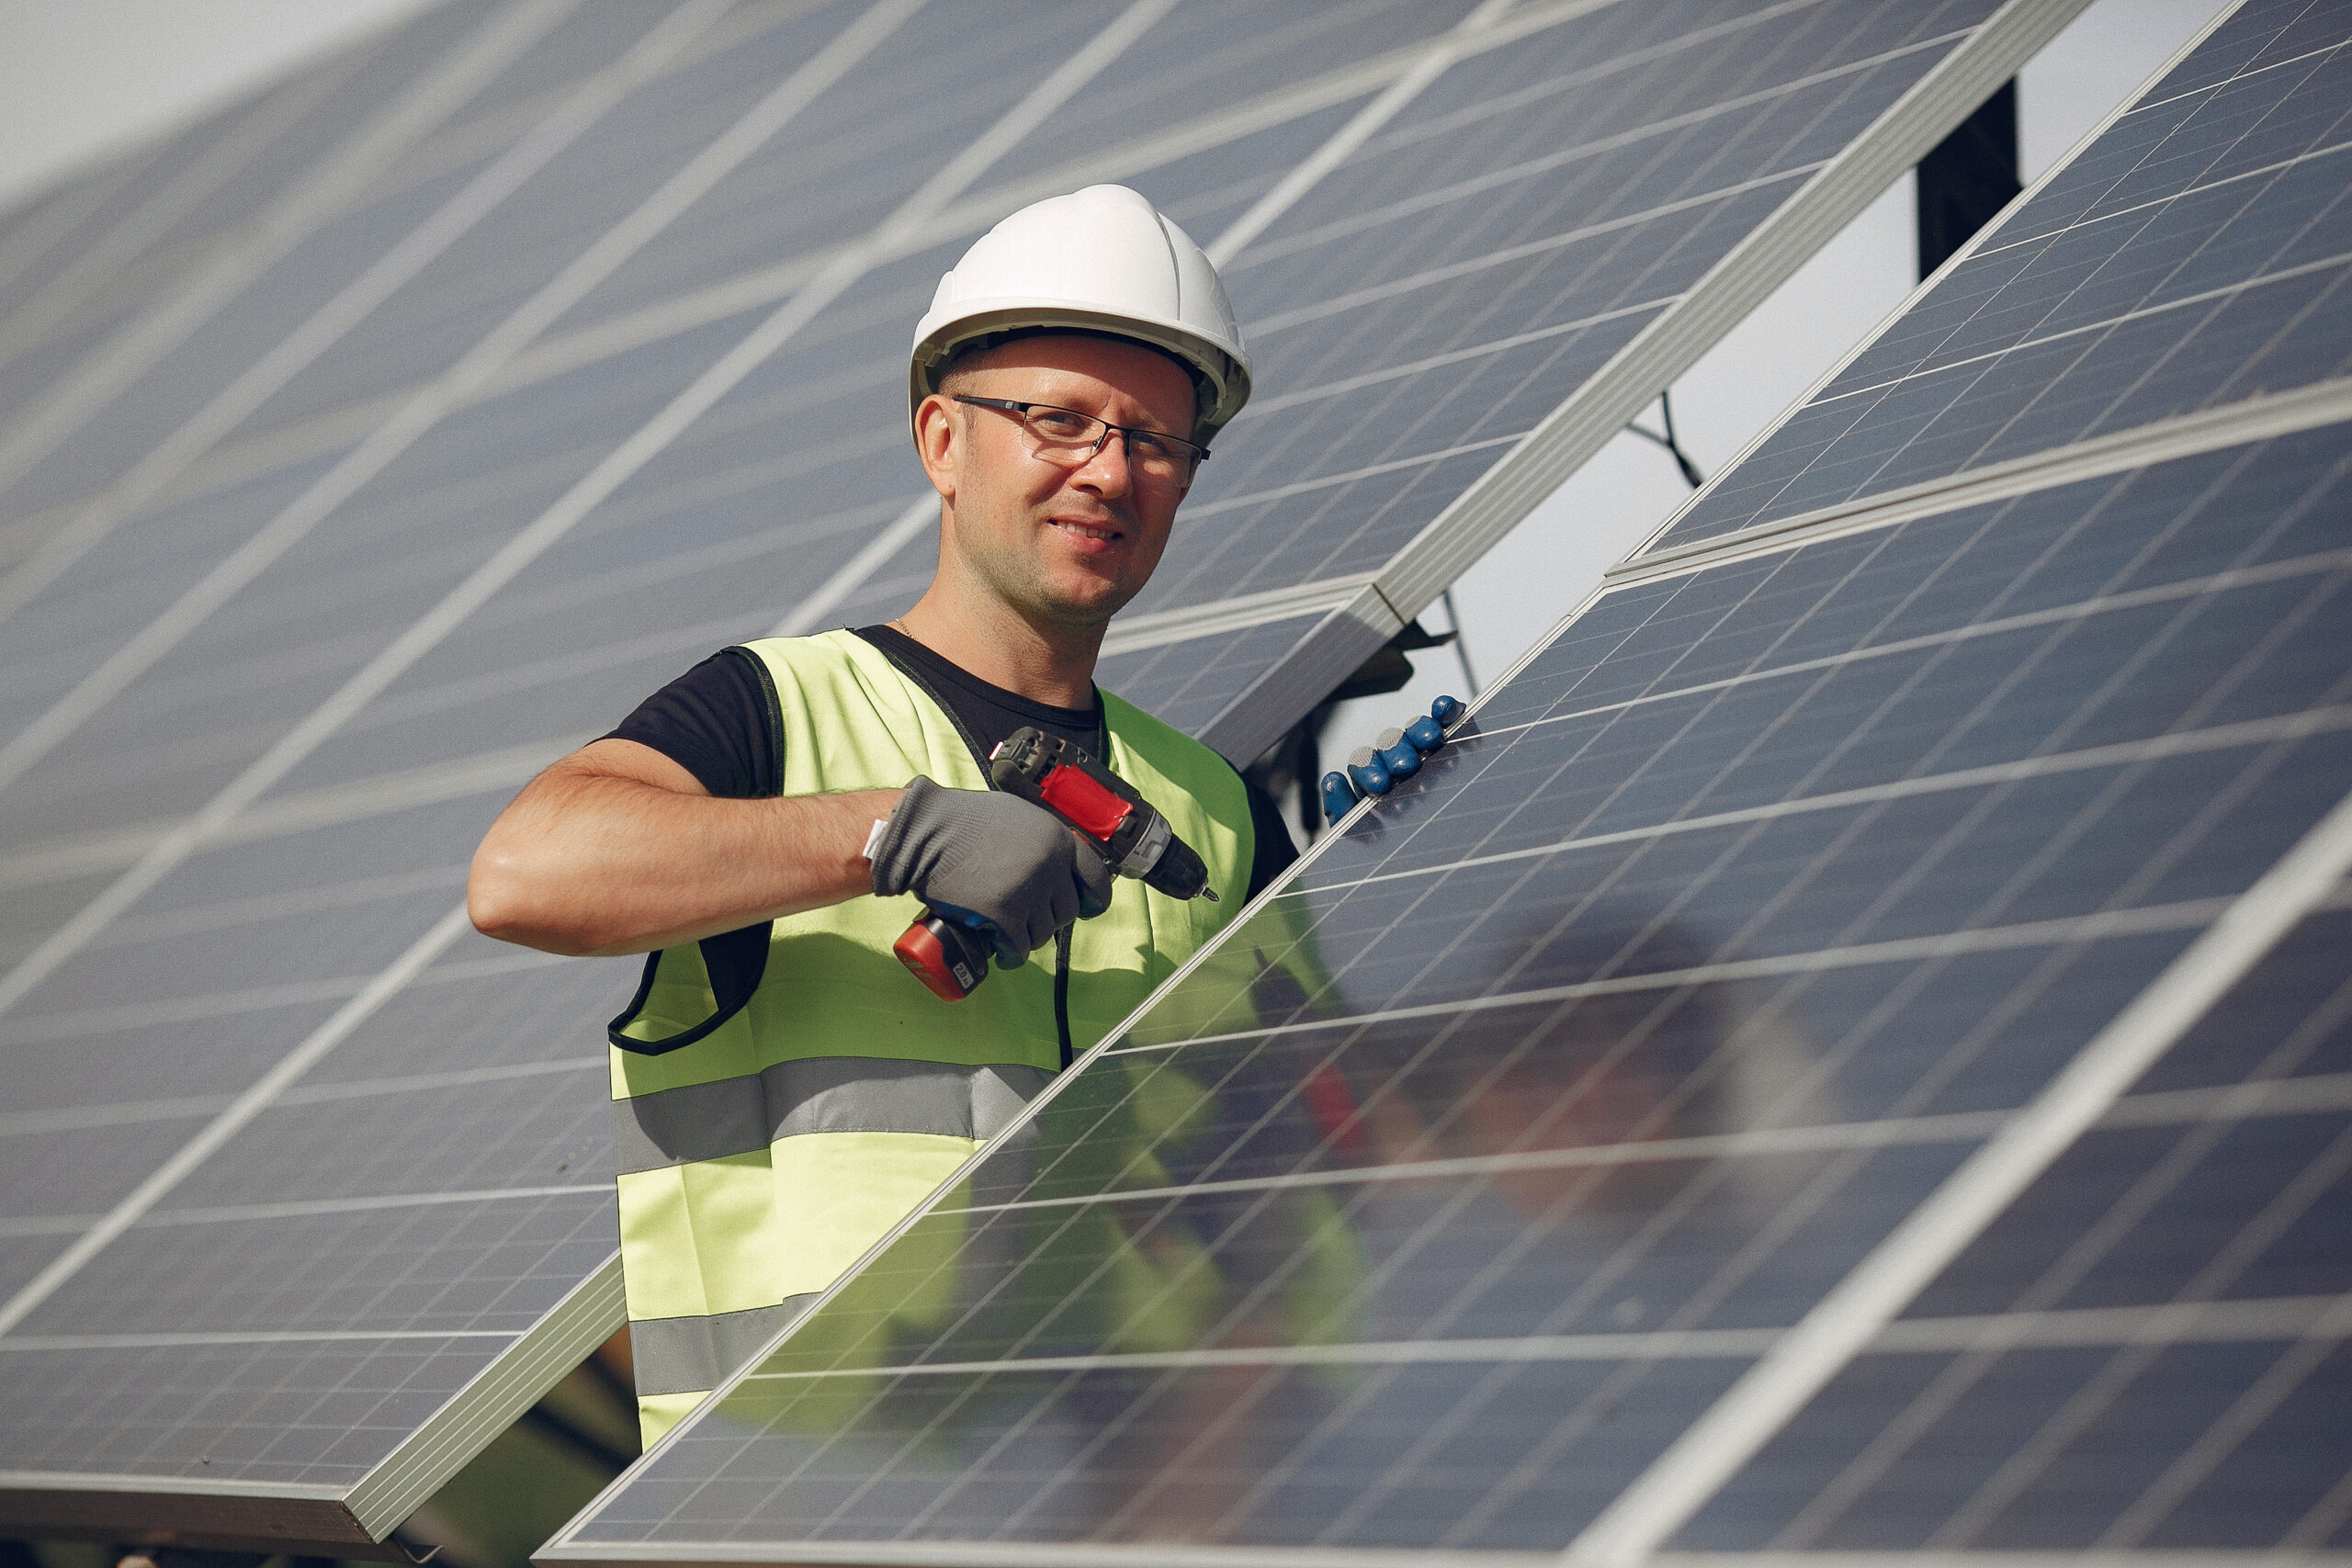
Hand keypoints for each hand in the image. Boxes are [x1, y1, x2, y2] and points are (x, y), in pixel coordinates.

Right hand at [869, 777, 1112, 963]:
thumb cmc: (964, 821)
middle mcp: (1049, 864)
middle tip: (1026, 919)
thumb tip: (1059, 866)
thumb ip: (1043, 838)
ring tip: (1009, 932)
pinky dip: (1011, 956)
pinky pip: (1018, 949)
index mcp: (1057, 838)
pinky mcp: (1003, 915)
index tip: (1085, 909)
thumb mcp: (1018, 815)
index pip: (1096, 877)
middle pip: (1065, 911)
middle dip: (1047, 919)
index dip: (1093, 899)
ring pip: (1043, 933)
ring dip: (1027, 938)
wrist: (926, 831)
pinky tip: (1003, 953)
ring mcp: (1027, 890)